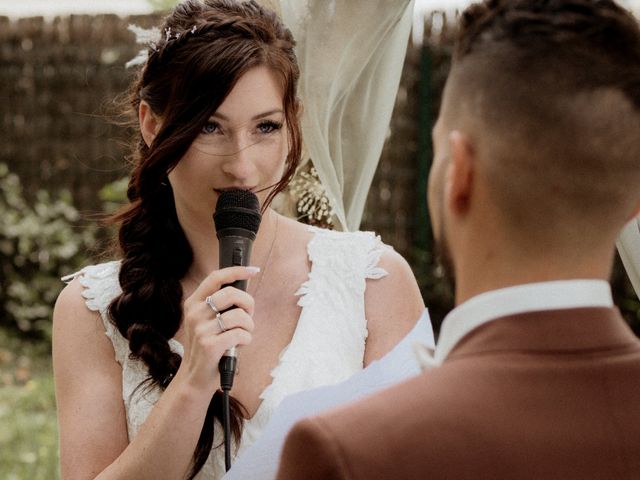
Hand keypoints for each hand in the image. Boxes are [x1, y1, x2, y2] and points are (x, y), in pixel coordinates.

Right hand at [177, 266, 257, 395]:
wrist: (194, 378)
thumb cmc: (208, 346)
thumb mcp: (207, 321)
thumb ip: (221, 305)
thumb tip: (245, 286)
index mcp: (193, 303)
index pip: (215, 278)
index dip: (236, 270)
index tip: (252, 270)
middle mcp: (194, 313)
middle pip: (232, 294)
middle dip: (248, 304)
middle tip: (248, 316)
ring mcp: (200, 329)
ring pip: (240, 316)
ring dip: (249, 326)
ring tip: (242, 334)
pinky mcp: (209, 345)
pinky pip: (241, 334)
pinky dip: (246, 339)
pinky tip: (239, 345)